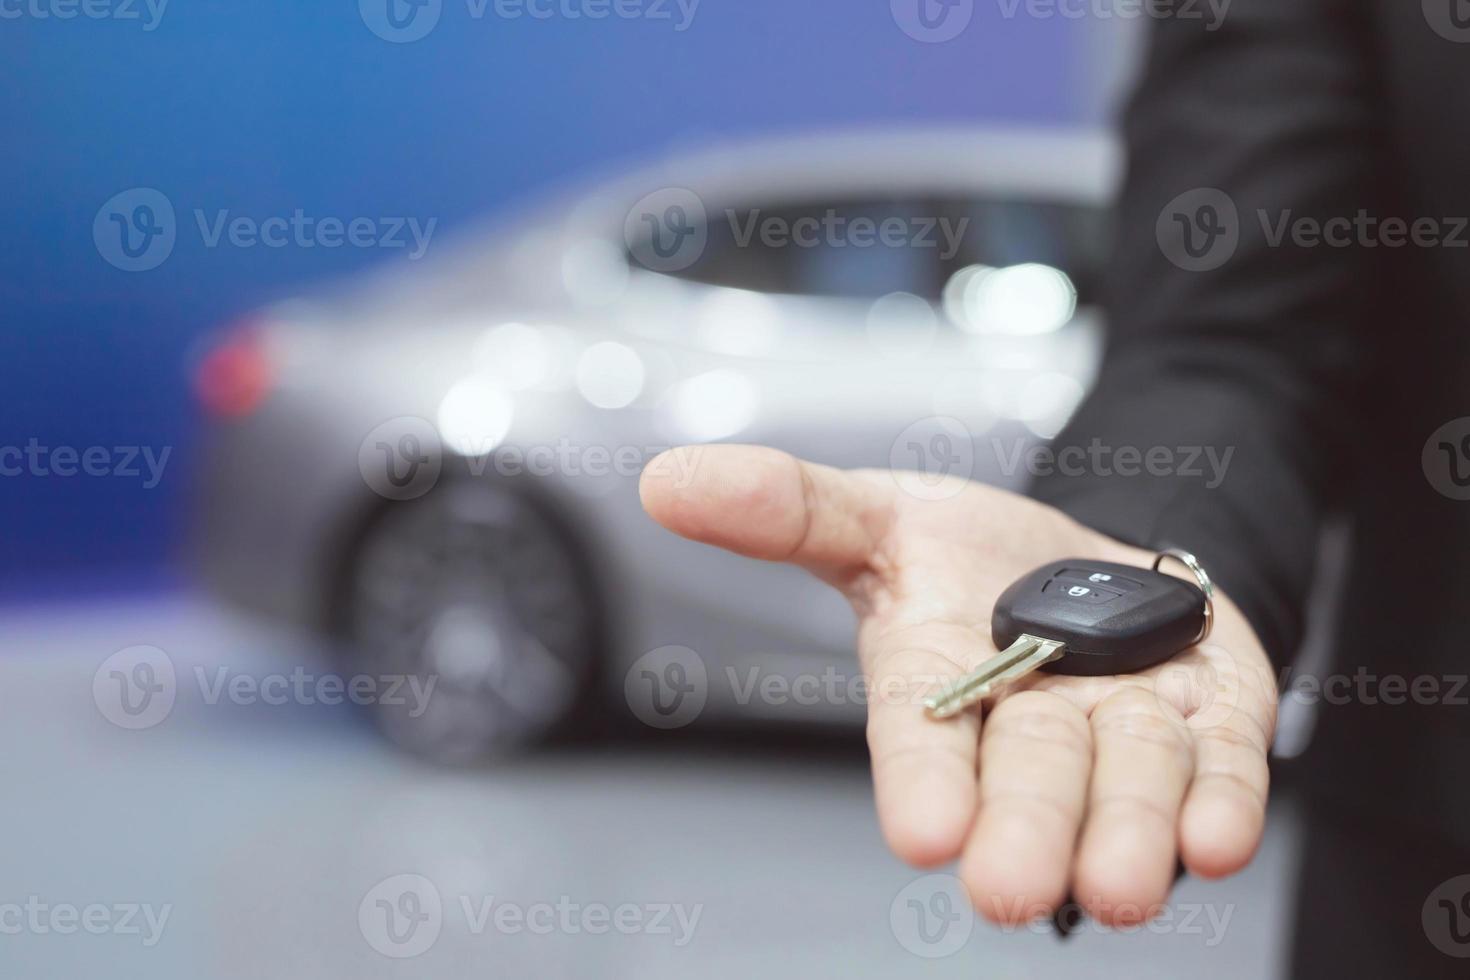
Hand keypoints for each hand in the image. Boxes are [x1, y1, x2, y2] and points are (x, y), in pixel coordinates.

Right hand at [640, 445, 1277, 925]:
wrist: (1089, 560)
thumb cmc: (969, 556)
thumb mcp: (879, 510)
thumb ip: (785, 506)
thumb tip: (665, 480)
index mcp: (937, 676)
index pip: (921, 733)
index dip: (921, 782)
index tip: (922, 835)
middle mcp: (1030, 719)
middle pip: (1030, 774)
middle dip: (1024, 826)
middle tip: (1012, 886)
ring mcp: (1125, 723)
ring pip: (1131, 780)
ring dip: (1129, 829)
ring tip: (1125, 882)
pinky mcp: (1209, 717)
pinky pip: (1219, 763)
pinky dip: (1220, 798)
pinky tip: (1218, 839)